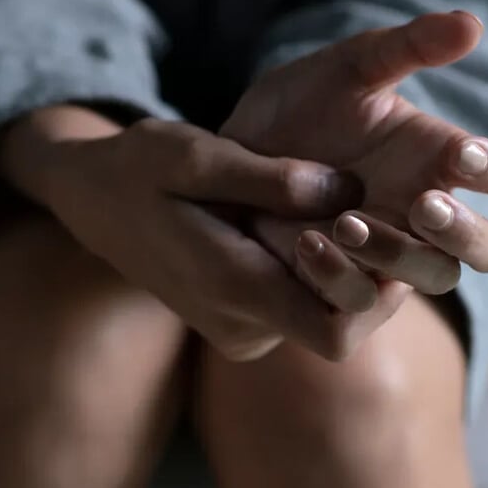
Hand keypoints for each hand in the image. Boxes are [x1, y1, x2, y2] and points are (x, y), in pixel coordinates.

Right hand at [0, 105, 401, 360]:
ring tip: (368, 212)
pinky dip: (328, 270)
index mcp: (230, 289)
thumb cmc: (138, 170)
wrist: (93, 201)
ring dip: (356, 270)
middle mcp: (242, 326)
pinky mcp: (247, 321)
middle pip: (344, 326)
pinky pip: (305, 307)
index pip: (335, 331)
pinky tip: (334, 223)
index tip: (387, 231)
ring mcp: (244, 329)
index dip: (376, 290)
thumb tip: (345, 189)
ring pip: (329, 316)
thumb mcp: (193, 156)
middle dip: (376, 274)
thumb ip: (268, 177)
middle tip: (394, 214)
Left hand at [223, 12, 487, 298]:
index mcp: (440, 162)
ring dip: (397, 253)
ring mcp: (389, 261)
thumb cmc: (298, 112)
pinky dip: (341, 280)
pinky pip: (361, 308)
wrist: (226, 159)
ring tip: (345, 220)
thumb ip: (406, 47)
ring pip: (434, 278)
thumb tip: (470, 24)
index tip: (462, 153)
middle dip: (467, 231)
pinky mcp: (341, 293)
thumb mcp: (345, 70)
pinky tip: (307, 243)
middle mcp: (425, 218)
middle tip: (424, 204)